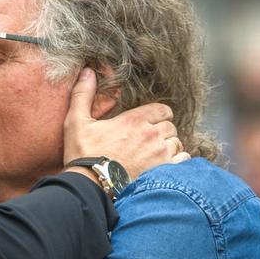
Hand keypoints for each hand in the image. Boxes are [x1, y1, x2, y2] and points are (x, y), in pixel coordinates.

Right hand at [62, 68, 188, 178]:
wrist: (90, 187)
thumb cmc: (83, 155)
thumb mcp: (77, 122)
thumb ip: (83, 94)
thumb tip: (87, 71)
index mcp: (135, 120)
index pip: (163, 110)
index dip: (158, 115)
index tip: (149, 123)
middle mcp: (151, 135)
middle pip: (171, 127)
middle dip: (162, 132)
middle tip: (149, 141)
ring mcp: (160, 154)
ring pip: (177, 144)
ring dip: (169, 147)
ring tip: (155, 155)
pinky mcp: (163, 172)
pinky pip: (183, 161)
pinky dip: (177, 162)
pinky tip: (164, 166)